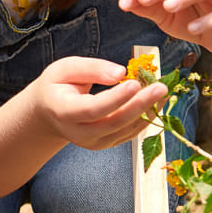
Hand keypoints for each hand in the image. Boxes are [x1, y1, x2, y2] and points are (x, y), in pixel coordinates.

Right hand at [32, 56, 168, 150]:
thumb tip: (120, 73)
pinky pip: (129, 134)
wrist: (48, 113)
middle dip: (140, 105)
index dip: (116, 98)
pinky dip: (145, 118)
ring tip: (163, 92)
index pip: (93, 109)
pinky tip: (156, 103)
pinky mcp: (105, 144)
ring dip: (147, 112)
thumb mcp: (64, 69)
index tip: (135, 82)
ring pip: (125, 130)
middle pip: (114, 122)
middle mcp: (78, 133)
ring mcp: (93, 142)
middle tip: (161, 87)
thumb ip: (91, 69)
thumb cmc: (57, 86)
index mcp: (64, 112)